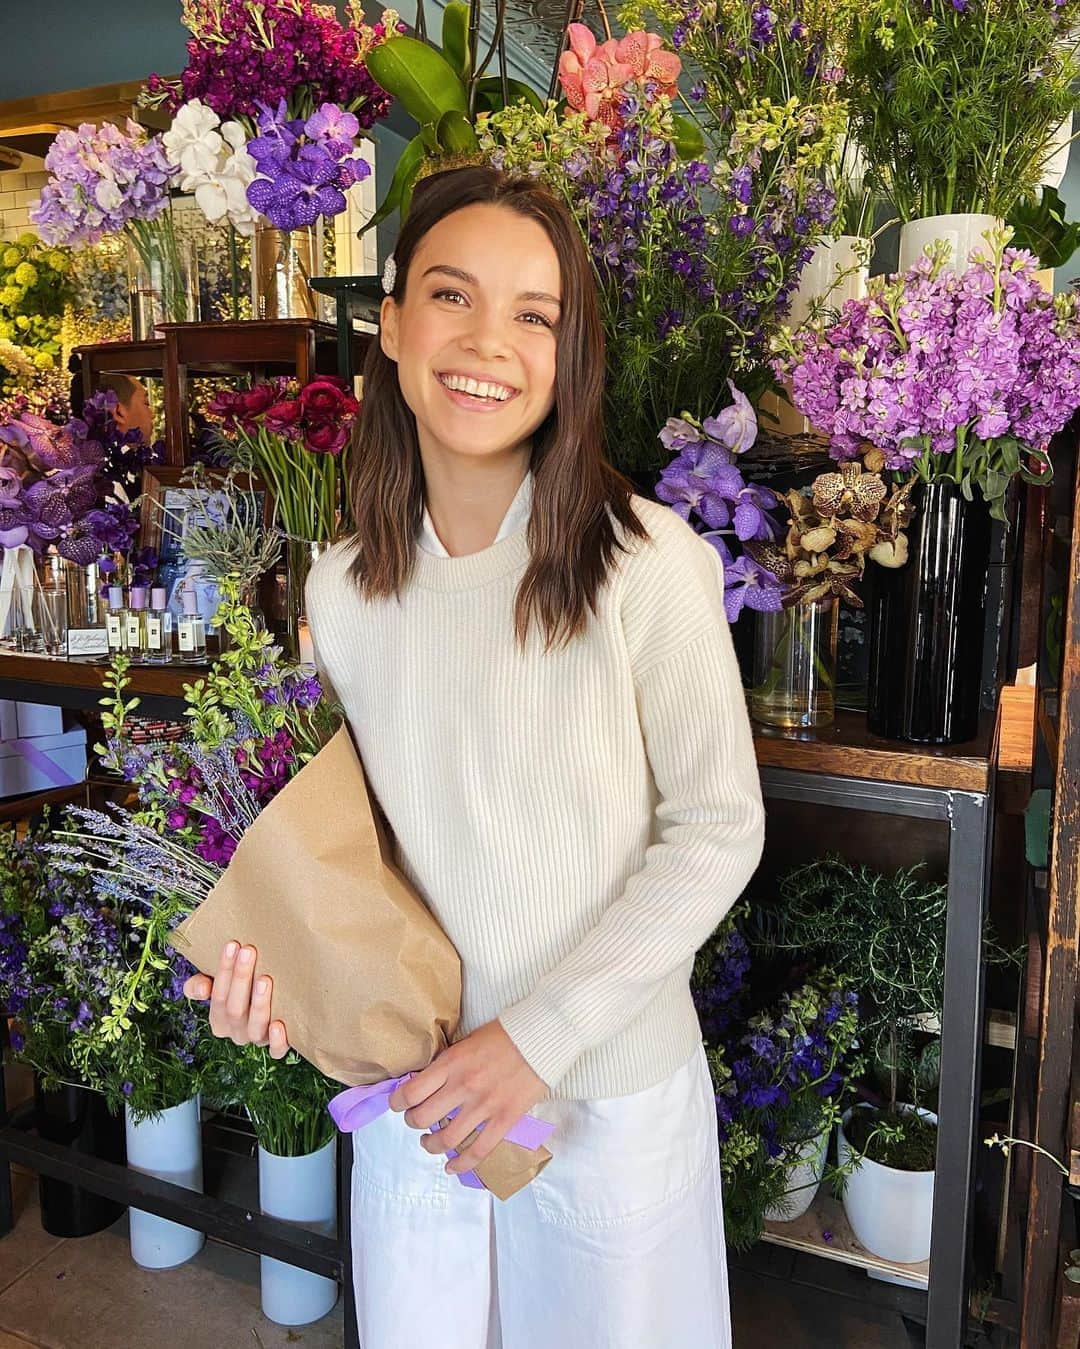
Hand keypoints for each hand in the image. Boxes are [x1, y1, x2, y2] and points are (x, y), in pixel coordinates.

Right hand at [182, 941, 289, 1058]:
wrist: (268, 1000)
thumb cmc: (241, 987)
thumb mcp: (216, 982)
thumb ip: (199, 984)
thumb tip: (202, 988)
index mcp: (218, 1019)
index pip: (217, 995)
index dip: (224, 970)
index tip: (232, 944)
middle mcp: (236, 1032)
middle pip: (235, 1009)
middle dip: (241, 978)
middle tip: (249, 951)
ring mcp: (257, 1039)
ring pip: (254, 1028)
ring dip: (259, 1004)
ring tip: (265, 980)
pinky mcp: (277, 1046)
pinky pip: (276, 1050)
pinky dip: (277, 1040)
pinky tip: (279, 1025)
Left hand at [388, 1020, 546, 1175]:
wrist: (542, 1037)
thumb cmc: (504, 1035)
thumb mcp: (467, 1041)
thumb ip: (448, 1063)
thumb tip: (428, 1083)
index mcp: (452, 1063)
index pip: (411, 1092)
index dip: (397, 1103)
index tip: (398, 1105)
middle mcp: (463, 1086)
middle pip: (422, 1118)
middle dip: (413, 1122)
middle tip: (416, 1121)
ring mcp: (484, 1105)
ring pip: (446, 1139)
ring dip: (431, 1145)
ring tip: (430, 1142)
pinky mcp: (504, 1119)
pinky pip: (478, 1151)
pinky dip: (461, 1164)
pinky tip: (451, 1166)